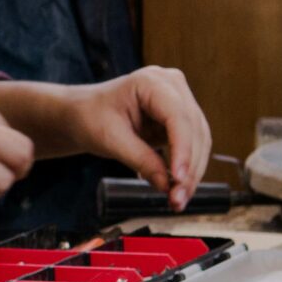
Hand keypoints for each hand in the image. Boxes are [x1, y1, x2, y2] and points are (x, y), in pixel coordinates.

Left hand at [58, 66, 211, 207]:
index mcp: (152, 82)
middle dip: (188, 169)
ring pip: (199, 141)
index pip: (178, 117)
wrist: (82, 114)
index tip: (178, 178)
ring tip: (177, 200)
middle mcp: (172, 87)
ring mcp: (179, 102)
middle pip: (193, 131)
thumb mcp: (109, 138)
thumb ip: (140, 159)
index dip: (183, 150)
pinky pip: (192, 146)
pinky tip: (175, 189)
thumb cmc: (90, 117)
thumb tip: (167, 185)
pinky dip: (187, 169)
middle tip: (178, 200)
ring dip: (191, 173)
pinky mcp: (180, 120)